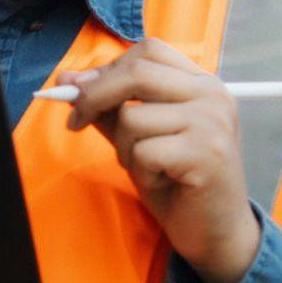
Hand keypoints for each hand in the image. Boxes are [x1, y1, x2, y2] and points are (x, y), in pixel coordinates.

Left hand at [58, 38, 260, 282]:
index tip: (80, 90)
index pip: (148, 51)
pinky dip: (140, 171)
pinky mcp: (206, 154)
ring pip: (132, 116)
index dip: (107, 68)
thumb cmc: (176, 180)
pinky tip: (163, 182)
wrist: (216, 231)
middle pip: (136, 72)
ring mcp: (212, 123)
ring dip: (124, 148)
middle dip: (93, 96)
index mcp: (201, 83)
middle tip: (75, 122)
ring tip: (147, 167)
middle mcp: (212, 95)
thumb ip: (108, 106)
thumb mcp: (139, 136)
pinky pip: (143, 151)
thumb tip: (66, 81)